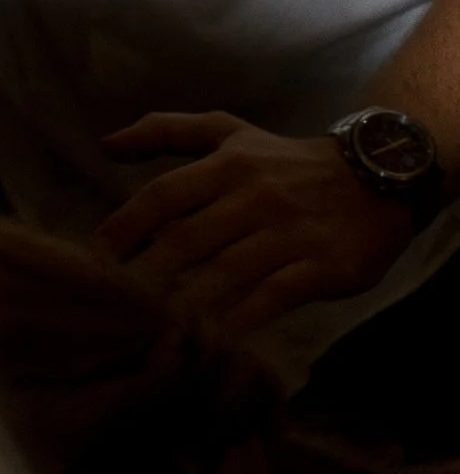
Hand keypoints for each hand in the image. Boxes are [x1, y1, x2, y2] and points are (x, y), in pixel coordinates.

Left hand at [98, 113, 414, 335]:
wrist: (376, 179)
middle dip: (148, 271)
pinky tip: (215, 340)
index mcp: (226, 163)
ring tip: (153, 326)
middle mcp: (254, 195)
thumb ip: (166, 132)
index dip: (127, 226)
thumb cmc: (284, 161)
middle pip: (188, 238)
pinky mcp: (322, 266)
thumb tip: (106, 145)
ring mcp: (289, 232)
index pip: (164, 194)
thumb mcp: (227, 132)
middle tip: (116, 301)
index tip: (97, 256)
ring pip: (227, 272)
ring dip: (187, 302)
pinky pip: (274, 297)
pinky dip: (243, 320)